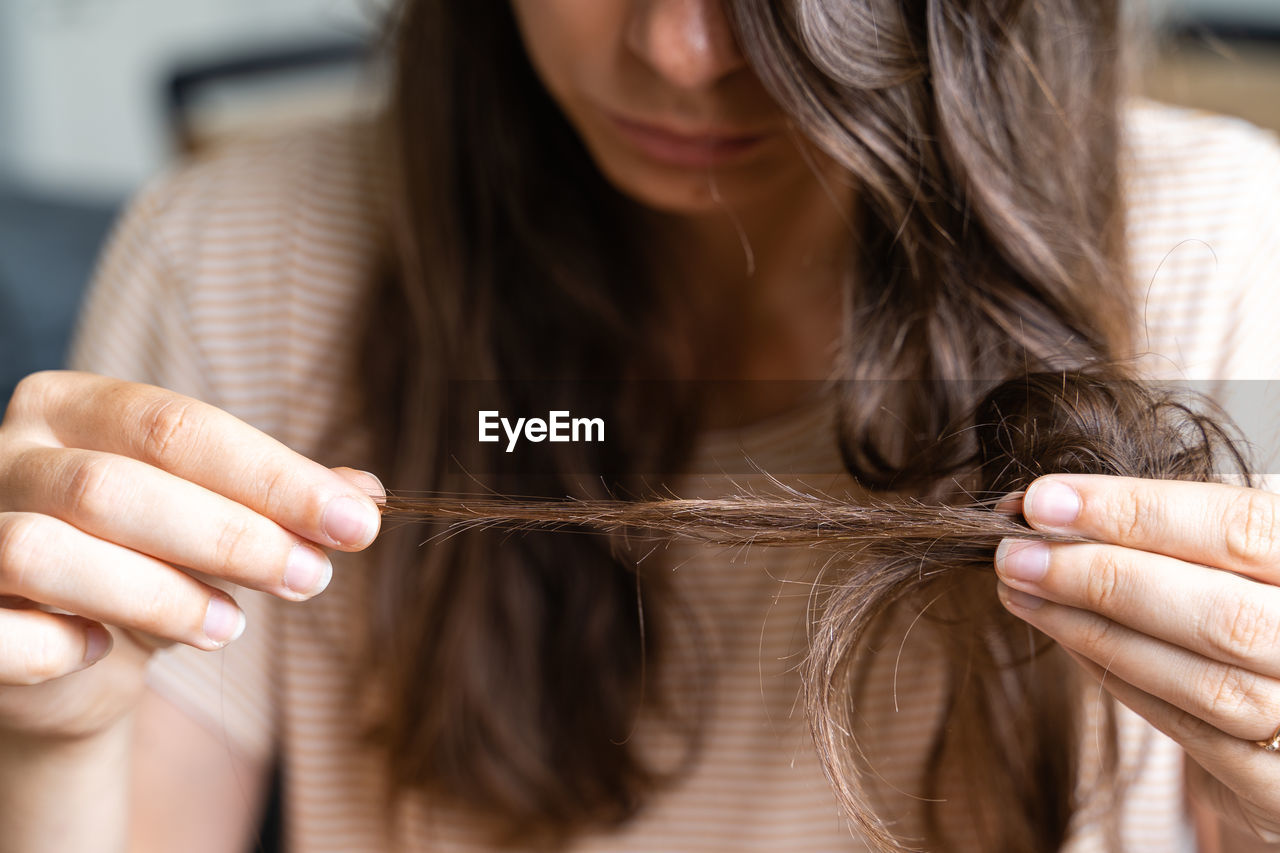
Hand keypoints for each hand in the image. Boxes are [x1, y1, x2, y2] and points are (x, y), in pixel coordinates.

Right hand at [0, 371, 383, 740]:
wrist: (57, 655)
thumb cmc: (144, 565)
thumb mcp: (217, 525)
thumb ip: (280, 504)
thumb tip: (365, 496)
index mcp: (72, 406)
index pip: (177, 426)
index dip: (273, 477)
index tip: (356, 524)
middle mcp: (8, 454)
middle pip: (117, 484)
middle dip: (231, 535)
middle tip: (312, 578)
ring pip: (48, 550)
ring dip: (157, 594)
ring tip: (231, 627)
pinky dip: (55, 645)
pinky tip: (106, 652)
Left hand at [995, 474, 1279, 842]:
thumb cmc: (1258, 605)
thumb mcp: (1240, 555)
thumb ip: (1168, 527)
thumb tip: (1050, 504)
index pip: (1241, 528)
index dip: (1137, 511)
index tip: (1042, 500)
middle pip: (1222, 614)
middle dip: (1101, 578)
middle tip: (1013, 555)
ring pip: (1206, 681)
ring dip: (1095, 631)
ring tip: (1021, 591)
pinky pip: (1193, 731)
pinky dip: (1119, 679)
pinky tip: (1065, 637)